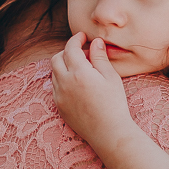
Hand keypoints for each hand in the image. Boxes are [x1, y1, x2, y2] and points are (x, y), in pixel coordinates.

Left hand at [50, 33, 134, 148]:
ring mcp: (59, 95)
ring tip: (82, 69)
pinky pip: (55, 87)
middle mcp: (64, 82)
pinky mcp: (59, 106)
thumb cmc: (114, 104)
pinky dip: (62, 80)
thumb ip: (100, 57)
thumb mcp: (111, 77)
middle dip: (67, 51)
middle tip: (82, 52)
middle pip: (57, 58)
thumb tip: (95, 42)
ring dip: (64, 66)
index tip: (82, 36)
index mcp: (79, 72)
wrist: (108, 132)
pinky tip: (77, 84)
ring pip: (54, 73)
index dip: (76, 39)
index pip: (71, 48)